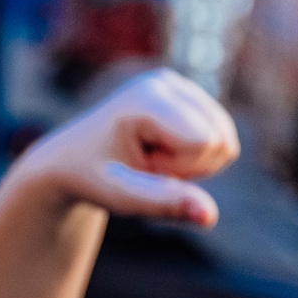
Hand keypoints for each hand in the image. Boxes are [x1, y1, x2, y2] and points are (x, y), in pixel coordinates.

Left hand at [15, 68, 240, 225]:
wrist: (71, 158)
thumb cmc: (93, 177)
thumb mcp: (123, 196)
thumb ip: (166, 203)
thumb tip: (210, 216)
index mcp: (147, 97)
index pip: (205, 142)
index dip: (178, 168)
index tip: (140, 165)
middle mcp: (166, 81)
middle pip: (221, 140)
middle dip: (187, 167)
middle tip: (145, 164)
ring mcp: (178, 84)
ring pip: (226, 140)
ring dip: (192, 163)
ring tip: (151, 158)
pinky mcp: (186, 93)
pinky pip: (222, 136)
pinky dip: (196, 155)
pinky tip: (161, 151)